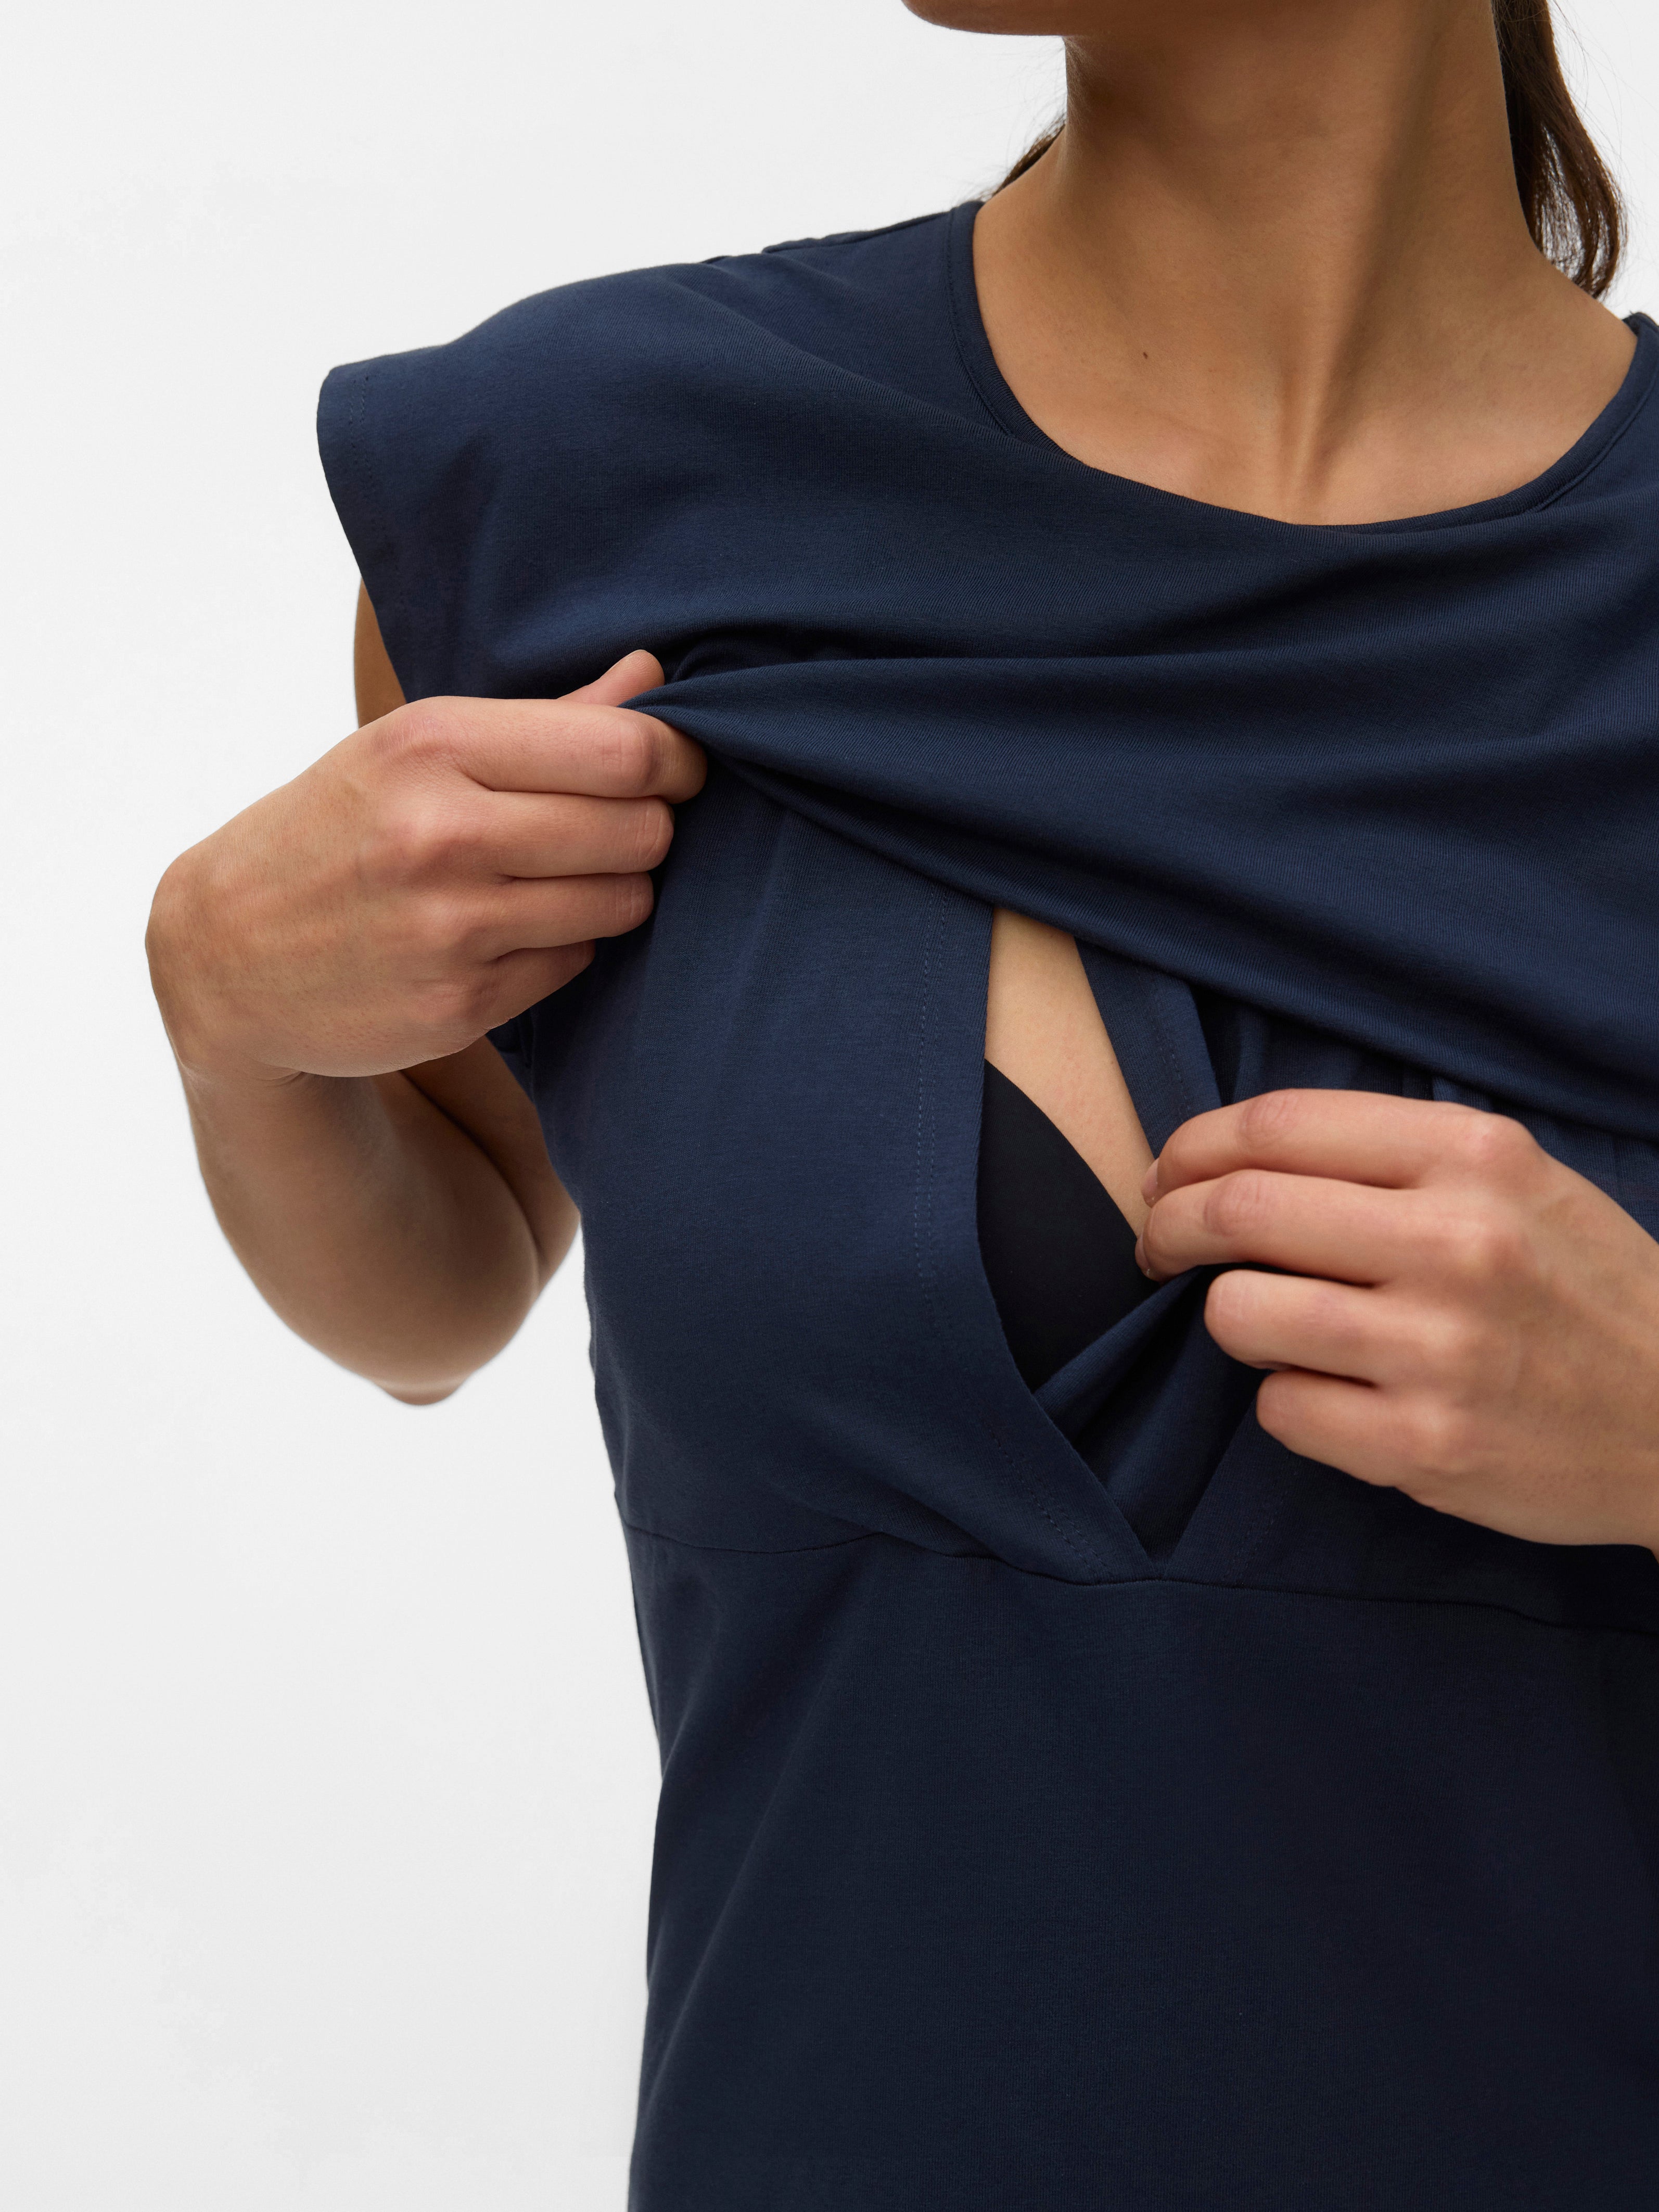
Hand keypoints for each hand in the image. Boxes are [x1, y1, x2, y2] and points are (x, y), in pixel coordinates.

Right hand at [148, 652, 702, 1086]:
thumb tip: (655, 670)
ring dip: (612, 893)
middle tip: (613, 831)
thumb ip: (549, 717)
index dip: (677, 761)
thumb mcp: (418, 747)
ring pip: (620, 903)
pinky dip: (562, 948)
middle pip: (638, 829)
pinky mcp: (458, 1003)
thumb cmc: (341, 829)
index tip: (677, 769)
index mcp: (433, 744)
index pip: (623, 751)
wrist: (225, 952)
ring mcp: (448, 927)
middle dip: (647, 829)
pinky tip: (508, 933)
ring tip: (558, 881)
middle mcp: (440, 833)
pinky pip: (574, 964)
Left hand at [1135, 1090, 1658, 1549]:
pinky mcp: (1425, 1446)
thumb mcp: (1517, 1182)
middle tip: (1158, 1243)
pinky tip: (1333, 1394)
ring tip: (1261, 1323)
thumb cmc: (1581, 1290)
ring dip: (1225, 1316)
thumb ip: (1391, 1157)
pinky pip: (1281, 1408)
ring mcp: (1440, 1350)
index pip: (1277, 1124)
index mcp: (1473, 1156)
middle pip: (1239, 1211)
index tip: (1166, 1174)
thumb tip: (1233, 1158)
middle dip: (1169, 1224)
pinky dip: (1284, 1399)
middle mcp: (1455, 1243)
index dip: (1192, 1148)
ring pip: (1238, 1313)